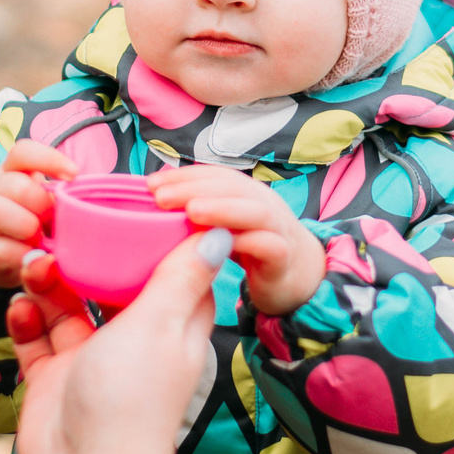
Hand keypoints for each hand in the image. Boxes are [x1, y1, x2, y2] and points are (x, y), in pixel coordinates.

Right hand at [0, 140, 77, 289]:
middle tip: (50, 220)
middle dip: (40, 204)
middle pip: (14, 183)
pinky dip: (22, 256)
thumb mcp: (48, 213)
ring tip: (39, 240)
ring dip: (26, 227)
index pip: (22, 153)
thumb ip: (61, 212)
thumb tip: (63, 239)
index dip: (48, 159)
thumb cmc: (32, 226)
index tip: (73, 175)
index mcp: (13, 173)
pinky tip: (32, 258)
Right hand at [8, 229, 228, 453]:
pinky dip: (26, 319)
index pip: (175, 272)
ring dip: (48, 281)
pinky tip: (19, 304)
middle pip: (112, 283)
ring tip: (34, 263)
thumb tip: (219, 235)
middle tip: (62, 226)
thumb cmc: (131, 398)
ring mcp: (92, 359)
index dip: (160, 239)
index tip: (139, 202)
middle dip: (88, 255)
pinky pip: (37, 336)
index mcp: (172, 328)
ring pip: (69, 304)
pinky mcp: (55, 377)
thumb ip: (181, 277)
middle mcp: (135, 342)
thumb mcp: (160, 325)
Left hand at [147, 164, 327, 316]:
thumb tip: (156, 205)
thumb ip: (201, 217)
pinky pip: (270, 245)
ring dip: (222, 208)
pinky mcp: (285, 258)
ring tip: (192, 212)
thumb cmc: (254, 249)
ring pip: (254, 211)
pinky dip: (247, 242)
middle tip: (160, 197)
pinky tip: (219, 247)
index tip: (150, 184)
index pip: (215, 175)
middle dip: (195, 188)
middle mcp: (264, 204)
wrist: (303, 278)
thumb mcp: (225, 228)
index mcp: (246, 194)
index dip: (184, 175)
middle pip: (232, 187)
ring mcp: (278, 230)